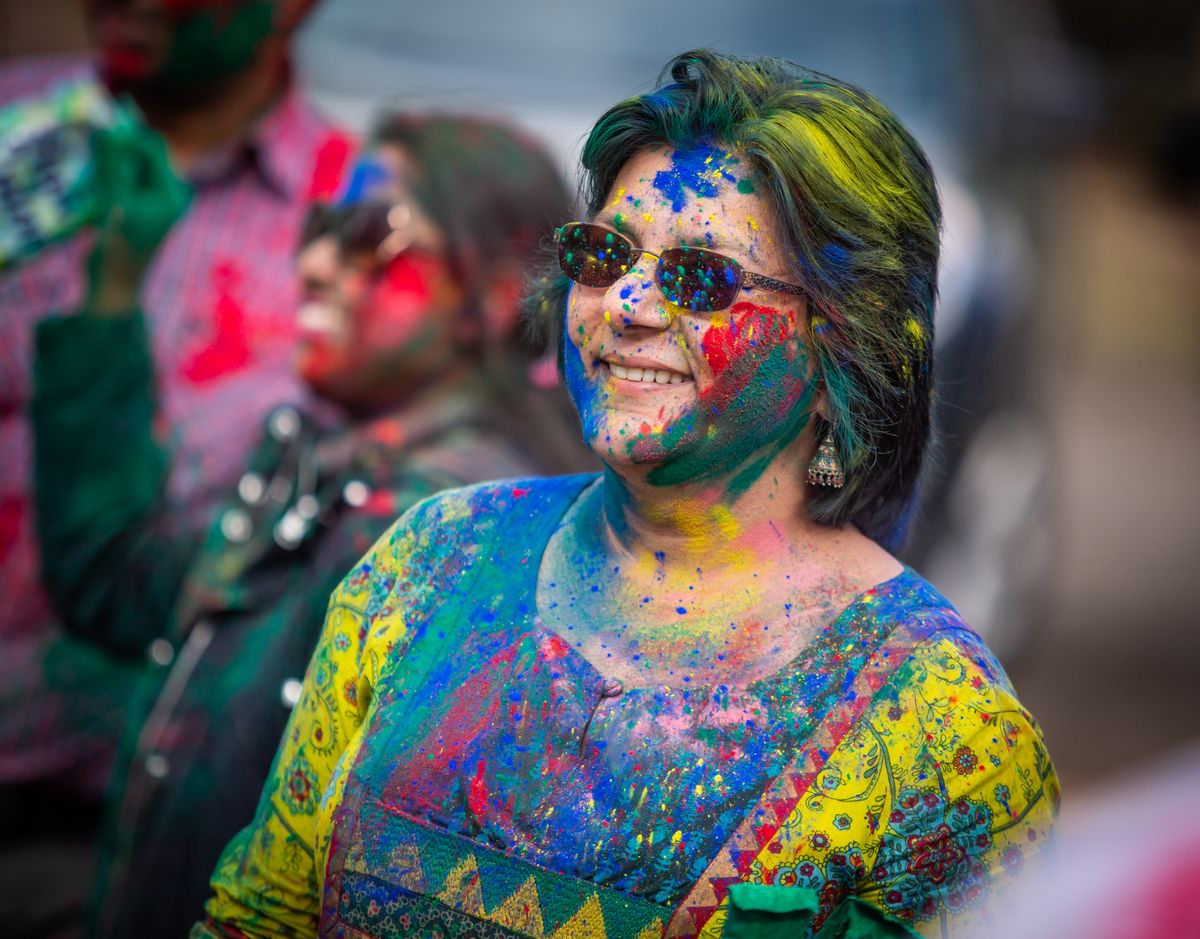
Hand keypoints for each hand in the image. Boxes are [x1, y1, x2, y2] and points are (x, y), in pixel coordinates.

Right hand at [84, 113, 191, 317]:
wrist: (117, 284)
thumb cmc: (120, 246)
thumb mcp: (114, 200)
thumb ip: (113, 162)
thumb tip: (110, 127)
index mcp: (174, 191)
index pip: (151, 145)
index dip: (124, 135)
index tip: (97, 136)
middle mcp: (171, 192)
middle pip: (139, 153)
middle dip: (114, 157)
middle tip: (97, 178)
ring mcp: (156, 199)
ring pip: (127, 166)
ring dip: (106, 172)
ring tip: (97, 196)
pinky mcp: (140, 205)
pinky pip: (122, 180)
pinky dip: (106, 183)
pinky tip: (99, 202)